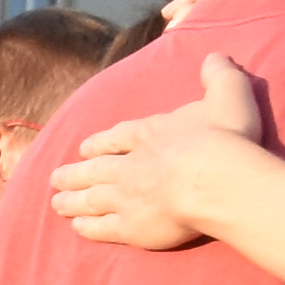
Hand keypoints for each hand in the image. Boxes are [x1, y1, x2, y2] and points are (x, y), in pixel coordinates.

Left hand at [47, 54, 272, 251]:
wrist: (213, 180)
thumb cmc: (224, 138)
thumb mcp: (228, 94)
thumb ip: (219, 76)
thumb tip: (215, 56)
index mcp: (149, 134)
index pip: (117, 136)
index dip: (100, 143)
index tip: (84, 149)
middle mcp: (130, 165)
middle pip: (95, 169)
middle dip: (74, 174)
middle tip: (55, 178)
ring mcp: (126, 197)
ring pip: (91, 198)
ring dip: (72, 200)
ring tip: (56, 202)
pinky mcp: (131, 227)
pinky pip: (102, 228)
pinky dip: (87, 227)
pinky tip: (76, 228)